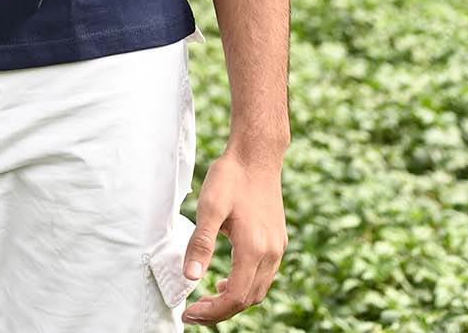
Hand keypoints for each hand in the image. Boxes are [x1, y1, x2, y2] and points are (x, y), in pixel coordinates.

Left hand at [181, 150, 286, 323]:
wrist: (257, 153)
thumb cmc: (231, 176)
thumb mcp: (209, 206)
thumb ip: (201, 243)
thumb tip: (190, 276)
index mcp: (254, 248)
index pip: (235, 297)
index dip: (212, 311)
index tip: (189, 313)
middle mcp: (271, 252)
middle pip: (248, 299)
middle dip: (220, 310)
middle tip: (194, 310)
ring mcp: (277, 247)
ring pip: (258, 289)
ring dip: (234, 299)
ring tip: (208, 298)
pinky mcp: (278, 240)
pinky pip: (264, 275)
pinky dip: (246, 284)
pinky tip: (228, 278)